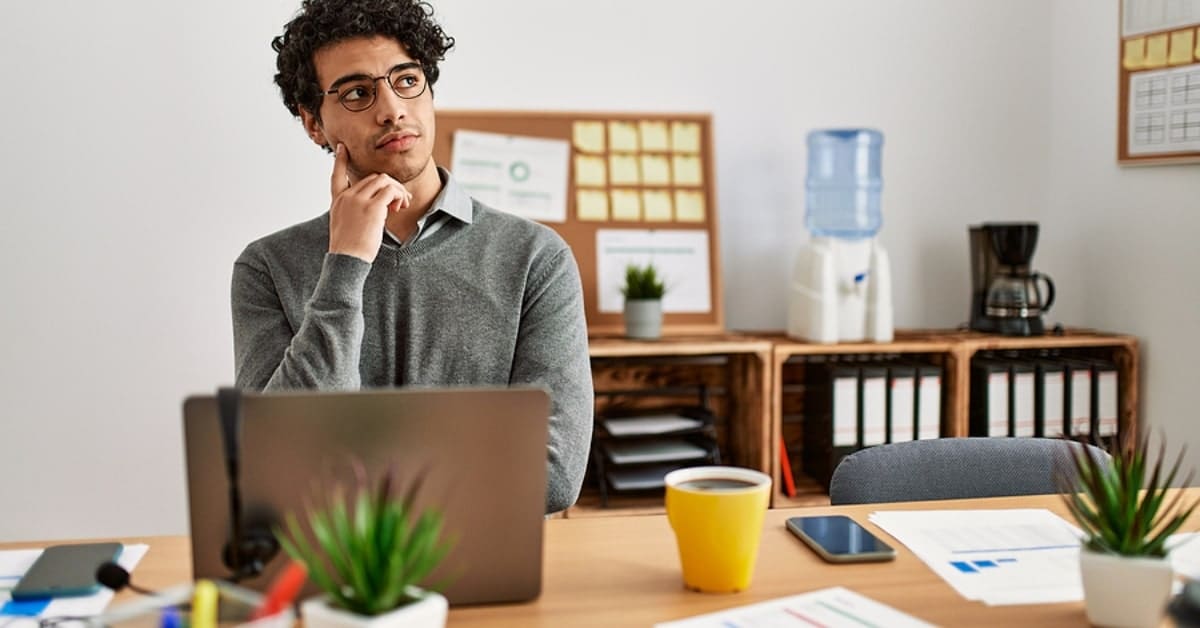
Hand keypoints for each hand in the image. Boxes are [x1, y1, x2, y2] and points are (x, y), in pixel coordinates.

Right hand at [327, 143, 411, 262]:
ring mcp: (359, 201)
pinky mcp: (372, 208)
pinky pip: (391, 191)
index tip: (342, 148)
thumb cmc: (349, 249)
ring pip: (384, 180)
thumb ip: (354, 212)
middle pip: (372, 178)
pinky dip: (399, 196)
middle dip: (390, 186)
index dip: (340, 160)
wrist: (347, 260)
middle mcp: (347, 197)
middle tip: (399, 202)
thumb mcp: (344, 226)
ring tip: (401, 205)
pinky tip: (400, 207)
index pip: (336, 175)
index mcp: (338, 202)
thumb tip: (376, 209)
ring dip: (397, 190)